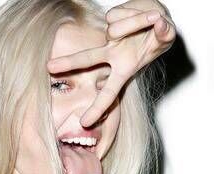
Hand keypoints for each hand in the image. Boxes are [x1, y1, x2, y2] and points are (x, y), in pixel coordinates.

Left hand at [47, 1, 175, 126]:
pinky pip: (119, 13)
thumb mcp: (165, 39)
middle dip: (69, 63)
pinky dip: (136, 10)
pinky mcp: (112, 17)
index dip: (97, 108)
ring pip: (115, 28)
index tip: (84, 123)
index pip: (109, 92)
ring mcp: (111, 36)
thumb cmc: (160, 35)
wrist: (159, 16)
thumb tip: (159, 22)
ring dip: (137, 21)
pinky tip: (142, 13)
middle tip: (49, 68)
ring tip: (150, 20)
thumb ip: (164, 33)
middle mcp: (113, 54)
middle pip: (88, 59)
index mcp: (123, 69)